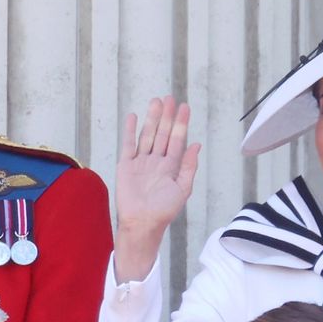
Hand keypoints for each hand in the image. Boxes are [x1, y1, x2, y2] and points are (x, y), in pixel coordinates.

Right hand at [112, 95, 201, 281]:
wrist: (142, 223)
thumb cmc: (163, 211)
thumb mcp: (182, 189)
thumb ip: (189, 166)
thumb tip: (196, 144)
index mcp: (171, 167)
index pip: (177, 140)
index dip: (181, 123)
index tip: (184, 107)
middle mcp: (156, 161)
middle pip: (163, 134)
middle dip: (167, 116)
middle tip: (169, 98)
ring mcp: (141, 162)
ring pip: (147, 135)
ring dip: (151, 119)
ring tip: (156, 102)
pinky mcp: (126, 166)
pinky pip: (128, 145)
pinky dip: (130, 131)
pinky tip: (133, 117)